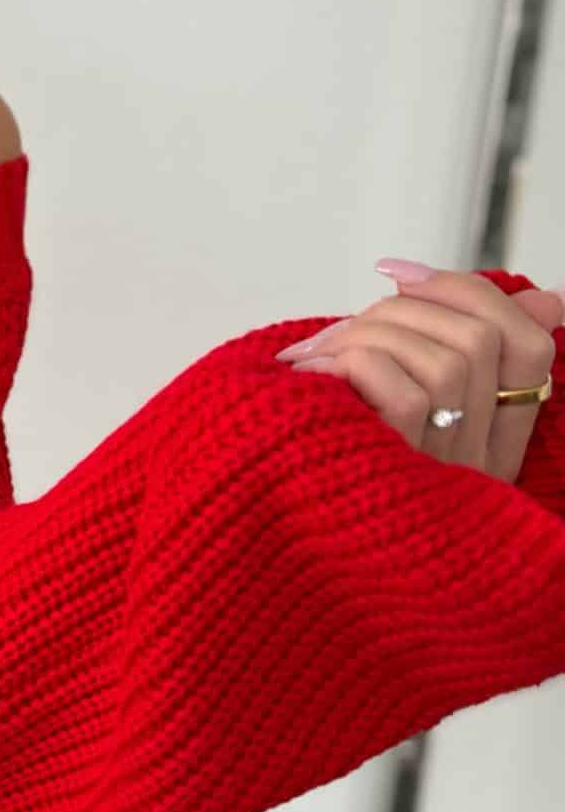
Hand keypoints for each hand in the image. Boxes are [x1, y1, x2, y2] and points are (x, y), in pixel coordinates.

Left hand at [272, 263, 563, 482]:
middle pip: (481, 341)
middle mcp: (478, 456)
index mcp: (487, 434)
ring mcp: (445, 471)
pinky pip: (407, 397)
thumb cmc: (323, 462)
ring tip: (314, 358)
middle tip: (341, 331)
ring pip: (446, 362)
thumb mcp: (394, 406)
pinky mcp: (403, 477)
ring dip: (367, 336)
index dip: (472, 293)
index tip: (396, 273)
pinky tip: (309, 378)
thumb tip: (548, 299)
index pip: (529, 346)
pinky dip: (352, 367)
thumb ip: (449, 356)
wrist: (273, 538)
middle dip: (401, 308)